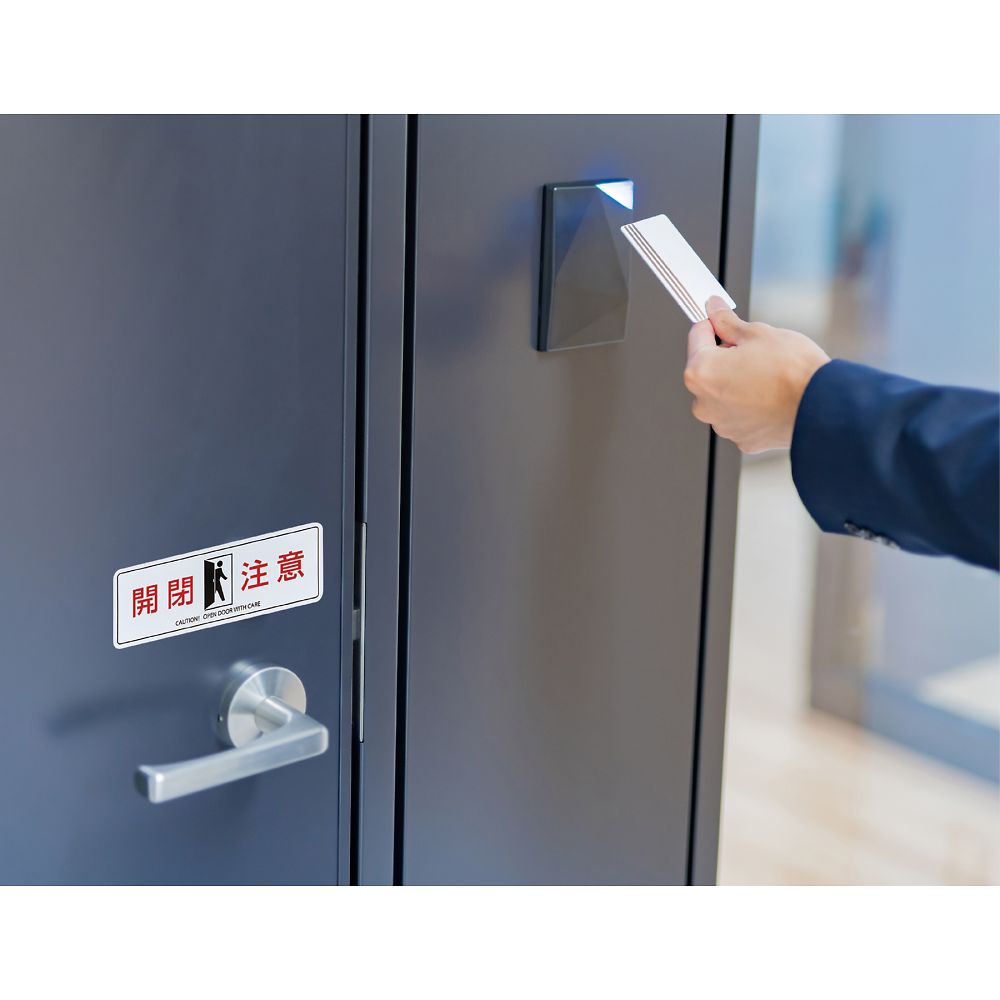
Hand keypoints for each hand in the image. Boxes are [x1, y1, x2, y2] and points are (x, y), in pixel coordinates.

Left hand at [683, 297, 830, 452]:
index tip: (723, 320)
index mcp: (700, 373)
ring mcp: (722, 424)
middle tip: (755, 351)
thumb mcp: (758, 333)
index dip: (713, 324)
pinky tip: (771, 397)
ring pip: (724, 394)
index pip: (697, 336)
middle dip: (727, 357)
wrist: (823, 406)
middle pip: (708, 369)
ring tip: (767, 376)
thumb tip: (714, 309)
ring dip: (738, 382)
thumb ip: (728, 322)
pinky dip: (751, 405)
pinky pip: (741, 415)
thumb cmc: (792, 371)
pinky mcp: (742, 439)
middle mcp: (704, 404)